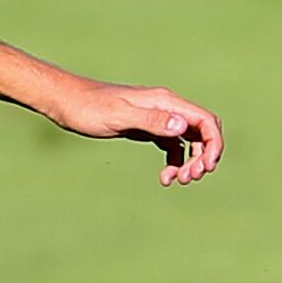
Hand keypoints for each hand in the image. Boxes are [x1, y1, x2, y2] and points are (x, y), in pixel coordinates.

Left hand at [43, 79, 224, 187]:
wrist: (68, 102)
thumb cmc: (90, 108)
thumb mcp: (120, 117)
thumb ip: (152, 121)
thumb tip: (183, 128)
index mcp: (165, 102)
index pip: (205, 121)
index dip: (214, 145)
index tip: (206, 168)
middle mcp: (166, 108)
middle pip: (202, 132)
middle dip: (204, 157)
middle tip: (188, 178)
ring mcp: (158, 118)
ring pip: (189, 141)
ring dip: (190, 162)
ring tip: (177, 180)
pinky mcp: (147, 128)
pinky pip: (172, 146)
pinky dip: (174, 162)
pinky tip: (164, 177)